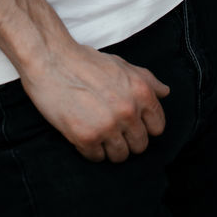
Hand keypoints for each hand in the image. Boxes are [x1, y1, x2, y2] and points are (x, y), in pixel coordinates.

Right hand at [20, 40, 169, 162]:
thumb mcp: (122, 64)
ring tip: (97, 131)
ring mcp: (108, 126)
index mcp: (141, 92)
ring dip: (109, 147)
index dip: (144, 126)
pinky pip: (97, 158)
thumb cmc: (85, 61)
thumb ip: (147, 79)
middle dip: (127, 138)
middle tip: (110, 127)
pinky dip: (90, 149)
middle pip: (140, 145)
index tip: (130, 123)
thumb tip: (165, 93)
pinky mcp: (86, 137)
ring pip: (120, 156)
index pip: (157, 128)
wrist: (50, 59)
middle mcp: (128, 111)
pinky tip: (82, 132)